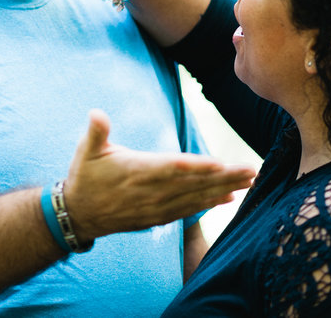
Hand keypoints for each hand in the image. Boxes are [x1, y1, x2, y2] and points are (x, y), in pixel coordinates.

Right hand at [63, 110, 255, 240]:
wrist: (79, 215)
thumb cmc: (85, 177)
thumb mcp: (86, 151)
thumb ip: (96, 132)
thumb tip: (96, 113)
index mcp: (136, 171)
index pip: (171, 168)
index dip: (196, 166)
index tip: (220, 163)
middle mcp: (151, 192)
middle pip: (193, 184)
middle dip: (224, 177)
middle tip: (251, 169)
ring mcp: (156, 207)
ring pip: (196, 198)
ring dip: (224, 189)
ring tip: (249, 181)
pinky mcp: (158, 217)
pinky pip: (189, 210)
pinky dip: (209, 204)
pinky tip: (229, 198)